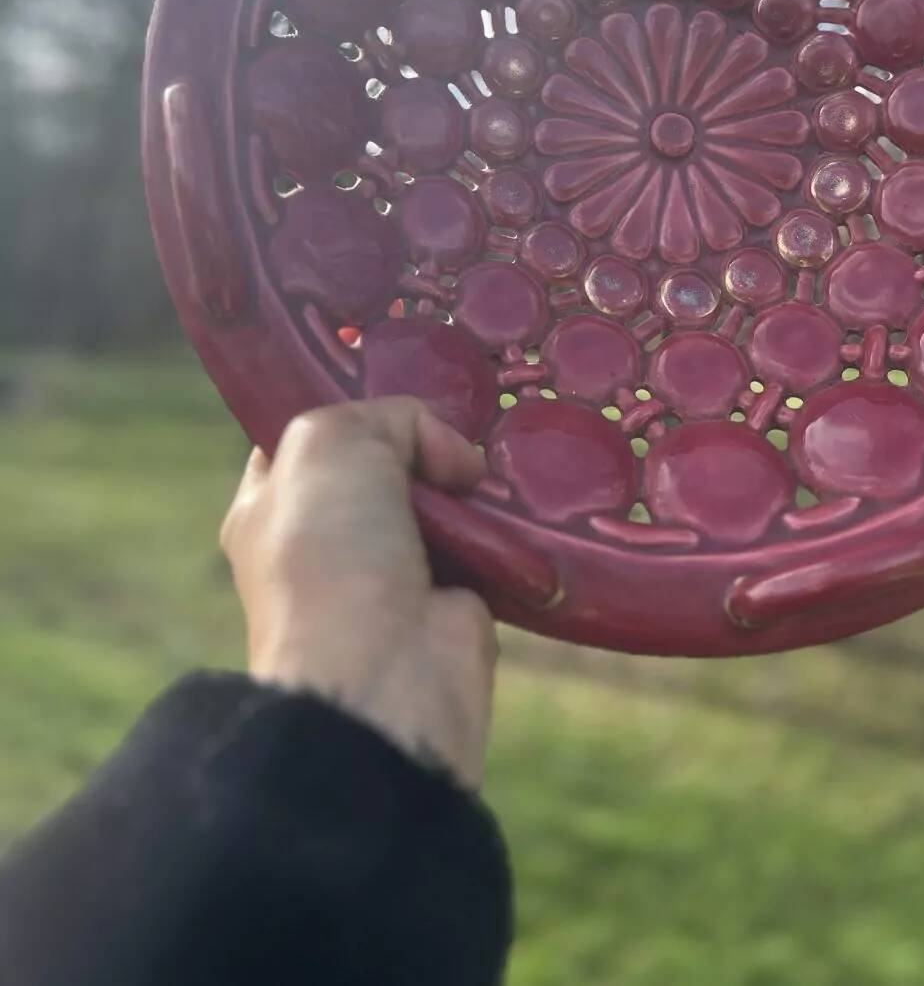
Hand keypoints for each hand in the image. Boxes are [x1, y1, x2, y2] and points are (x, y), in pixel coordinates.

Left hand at [220, 398, 496, 788]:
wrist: (380, 678)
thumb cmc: (330, 553)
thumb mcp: (330, 442)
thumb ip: (385, 416)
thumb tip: (450, 462)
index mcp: (272, 504)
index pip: (310, 437)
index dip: (352, 402)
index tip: (402, 375)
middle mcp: (329, 538)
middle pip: (386, 461)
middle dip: (424, 439)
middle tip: (468, 412)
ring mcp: (393, 572)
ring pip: (442, 500)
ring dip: (472, 480)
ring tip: (499, 454)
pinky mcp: (454, 602)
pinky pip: (487, 544)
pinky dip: (506, 526)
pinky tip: (520, 500)